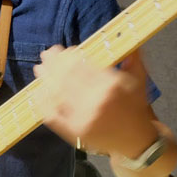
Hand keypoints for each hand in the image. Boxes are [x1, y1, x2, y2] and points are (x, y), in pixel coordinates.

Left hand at [32, 46, 156, 157]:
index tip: (64, 50)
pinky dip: (43, 102)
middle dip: (53, 63)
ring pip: (57, 93)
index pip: (82, 65)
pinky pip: (52, 114)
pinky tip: (38, 91)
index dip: (68, 56)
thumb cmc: (135, 107)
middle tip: (46, 54)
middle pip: (66, 77)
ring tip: (39, 69)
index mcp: (111, 86)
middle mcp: (96, 101)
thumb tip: (124, 36)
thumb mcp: (139, 80)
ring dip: (45, 79)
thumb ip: (132, 57)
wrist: (135, 141)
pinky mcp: (74, 133)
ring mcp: (83, 119)